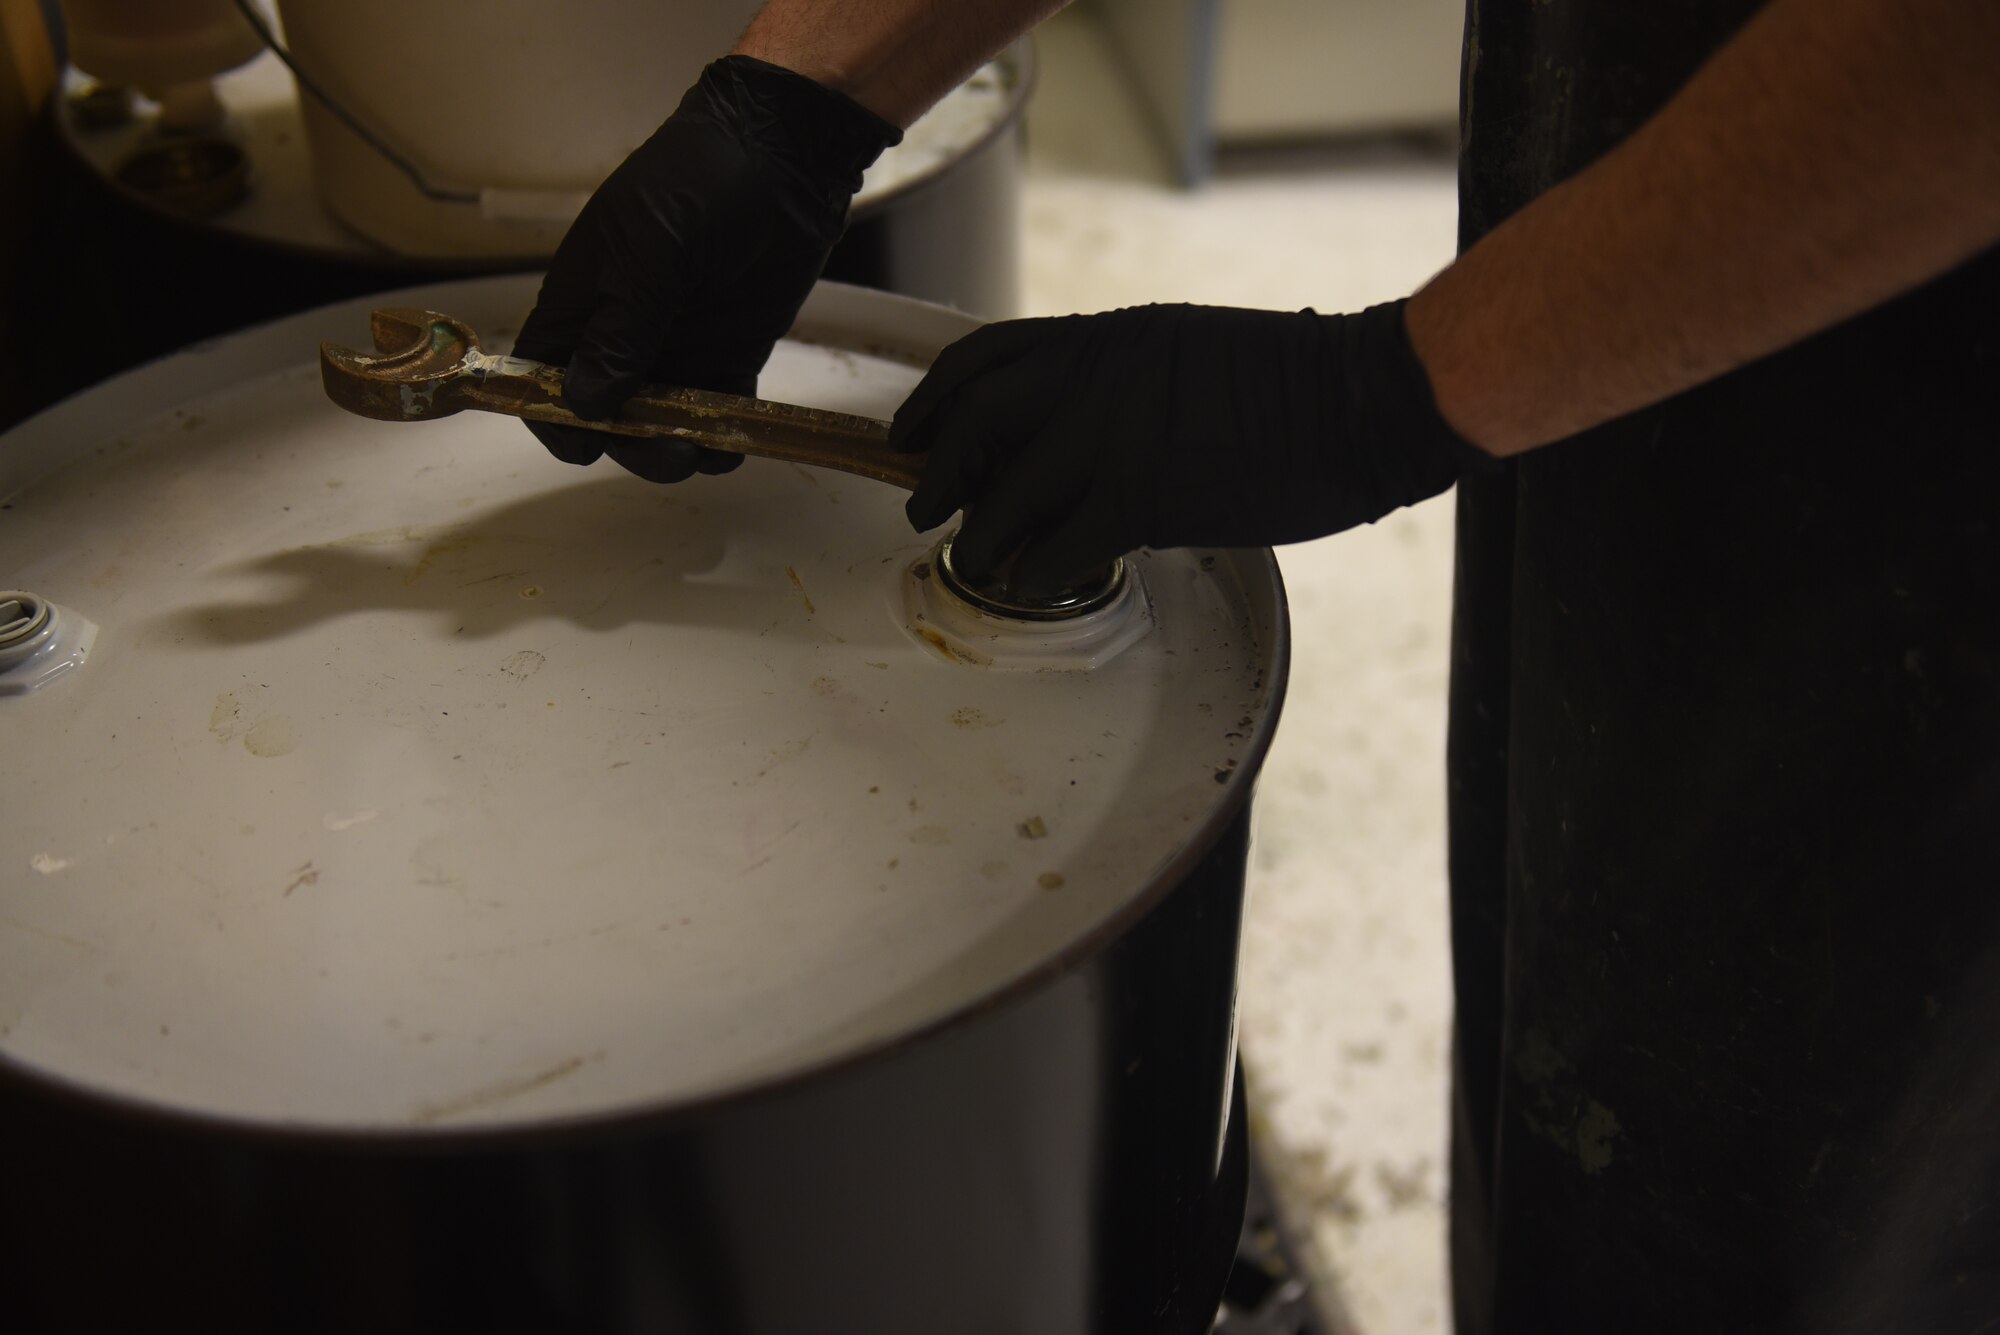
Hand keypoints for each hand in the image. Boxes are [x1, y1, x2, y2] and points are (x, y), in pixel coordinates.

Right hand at [513, 56, 900, 482]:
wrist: (781, 157)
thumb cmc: (696, 185)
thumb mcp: (648, 254)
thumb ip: (620, 331)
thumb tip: (586, 403)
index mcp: (582, 303)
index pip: (542, 377)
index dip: (552, 419)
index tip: (585, 444)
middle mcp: (622, 334)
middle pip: (605, 414)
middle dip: (629, 444)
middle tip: (668, 454)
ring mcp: (678, 347)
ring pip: (661, 423)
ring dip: (675, 450)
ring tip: (704, 451)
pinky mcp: (729, 353)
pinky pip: (715, 412)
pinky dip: (721, 437)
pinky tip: (734, 445)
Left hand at [891, 301, 1497, 593]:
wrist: (1364, 397)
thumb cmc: (1297, 379)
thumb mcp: (1187, 349)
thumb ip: (1121, 377)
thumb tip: (1072, 426)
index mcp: (1106, 335)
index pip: (986, 355)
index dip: (933, 399)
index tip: (912, 432)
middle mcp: (1095, 376)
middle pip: (975, 420)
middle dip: (936, 470)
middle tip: (923, 508)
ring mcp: (1115, 436)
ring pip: (1003, 494)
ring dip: (978, 537)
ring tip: (978, 560)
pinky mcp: (1144, 498)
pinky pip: (1055, 548)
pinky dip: (1031, 573)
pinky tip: (1033, 585)